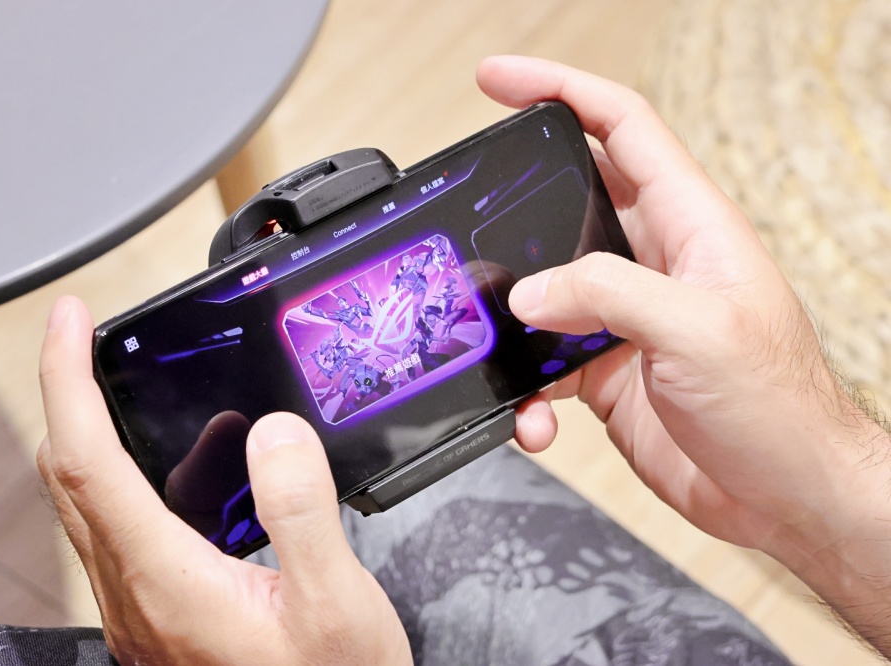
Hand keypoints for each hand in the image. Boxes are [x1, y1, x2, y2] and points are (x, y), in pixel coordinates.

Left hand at [37, 296, 410, 665]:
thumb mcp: (337, 606)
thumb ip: (303, 513)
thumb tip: (272, 432)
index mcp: (166, 582)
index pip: (85, 459)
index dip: (67, 379)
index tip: (70, 319)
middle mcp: (137, 595)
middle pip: (71, 475)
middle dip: (72, 392)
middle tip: (93, 337)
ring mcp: (145, 609)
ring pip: (101, 503)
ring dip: (127, 439)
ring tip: (202, 413)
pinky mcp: (165, 616)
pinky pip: (138, 532)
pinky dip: (161, 482)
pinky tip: (223, 477)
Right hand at [478, 56, 890, 649]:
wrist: (785, 494)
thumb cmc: (777, 405)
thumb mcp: (698, 329)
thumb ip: (608, 294)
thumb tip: (530, 291)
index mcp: (688, 226)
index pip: (620, 127)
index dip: (560, 90)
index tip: (500, 81)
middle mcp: (652, 264)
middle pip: (566, 205)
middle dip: (511, 212)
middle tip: (461, 218)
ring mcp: (624, 320)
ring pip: (543, 293)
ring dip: (510, 319)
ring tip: (486, 338)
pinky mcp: (605, 371)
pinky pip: (543, 365)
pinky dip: (525, 390)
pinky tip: (534, 417)